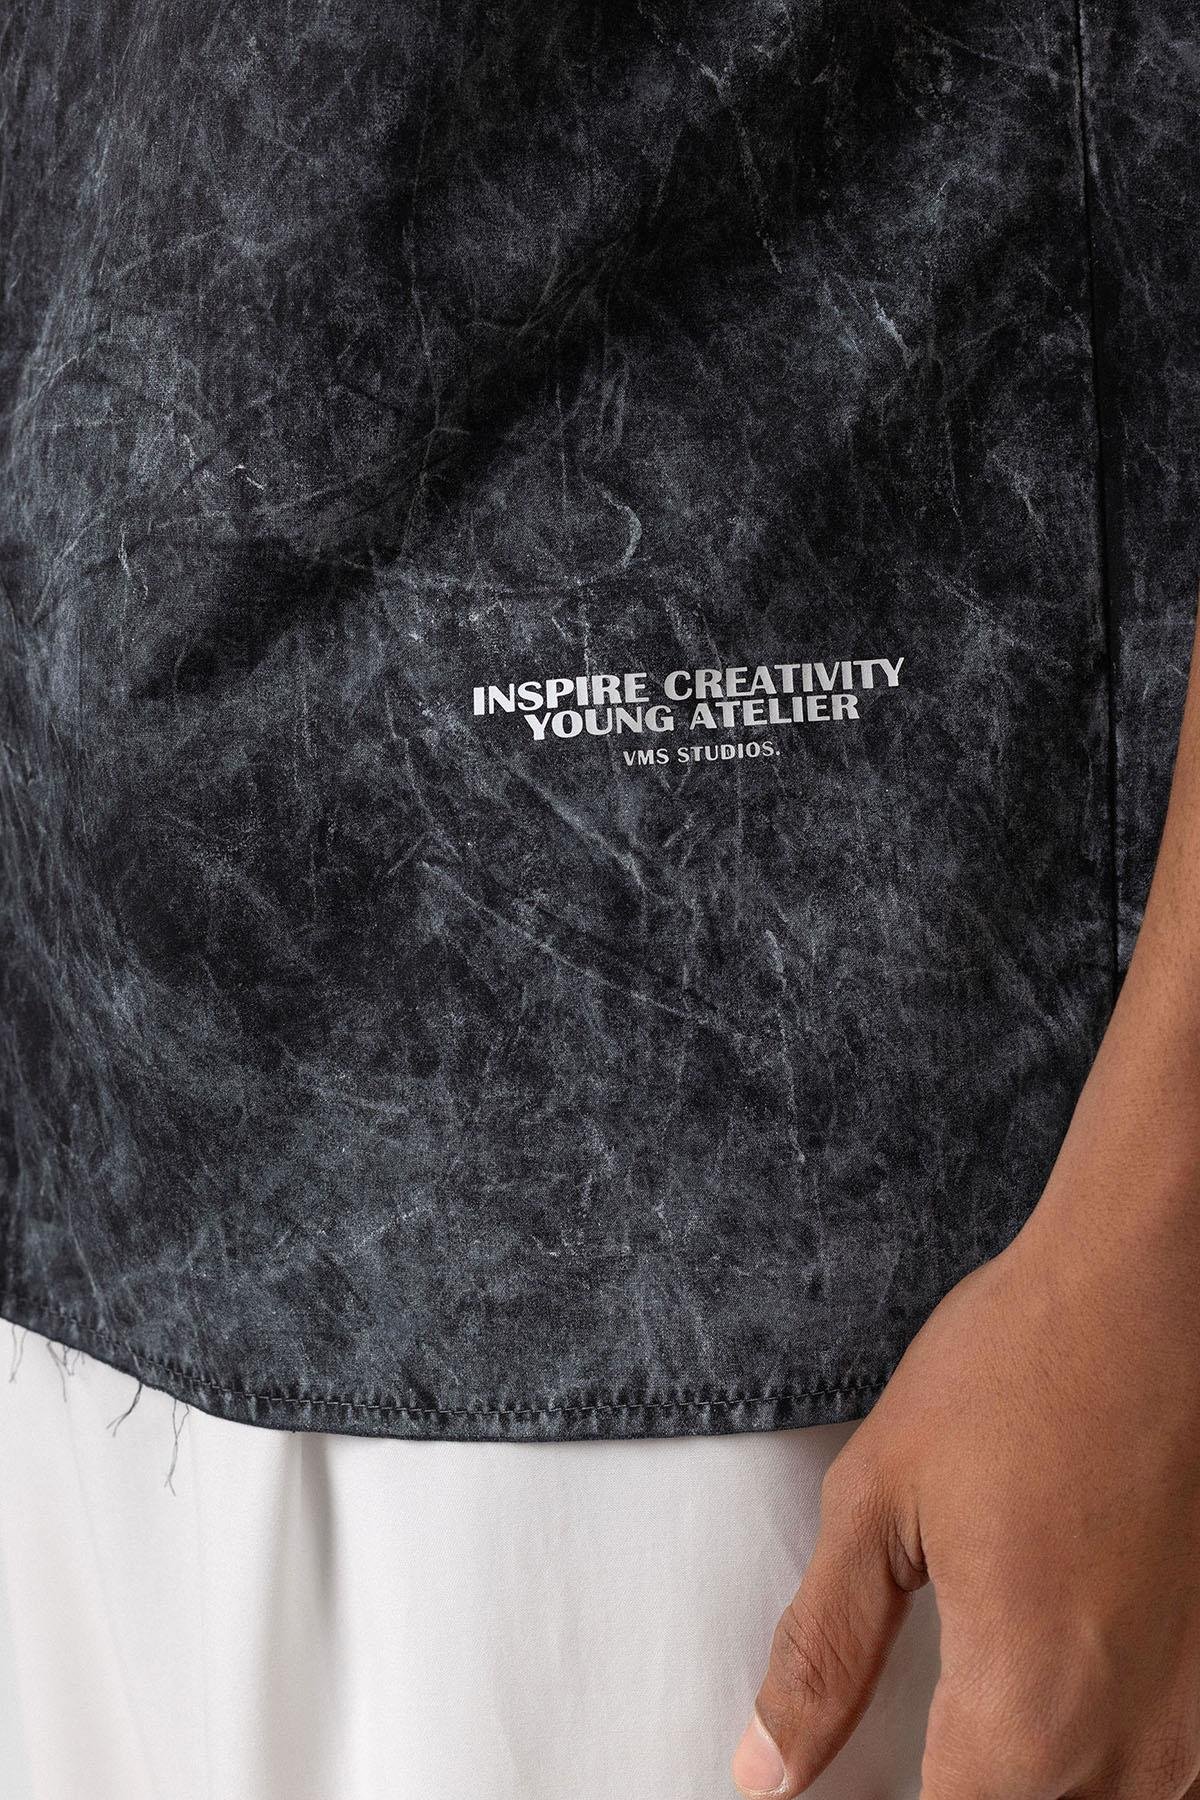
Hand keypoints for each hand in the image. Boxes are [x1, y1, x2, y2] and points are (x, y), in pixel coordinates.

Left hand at [730, 1013, 1199, 1799]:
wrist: (1155, 1284)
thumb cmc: (1016, 1370)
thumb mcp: (880, 1500)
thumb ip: (823, 1653)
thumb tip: (763, 1770)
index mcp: (1028, 1710)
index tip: (852, 1771)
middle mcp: (1133, 1744)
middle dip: (961, 1784)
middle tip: (920, 1700)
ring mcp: (1198, 1715)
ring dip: (1030, 1769)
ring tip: (984, 1677)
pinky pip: (1154, 1765)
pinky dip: (1092, 1747)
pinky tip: (1051, 1673)